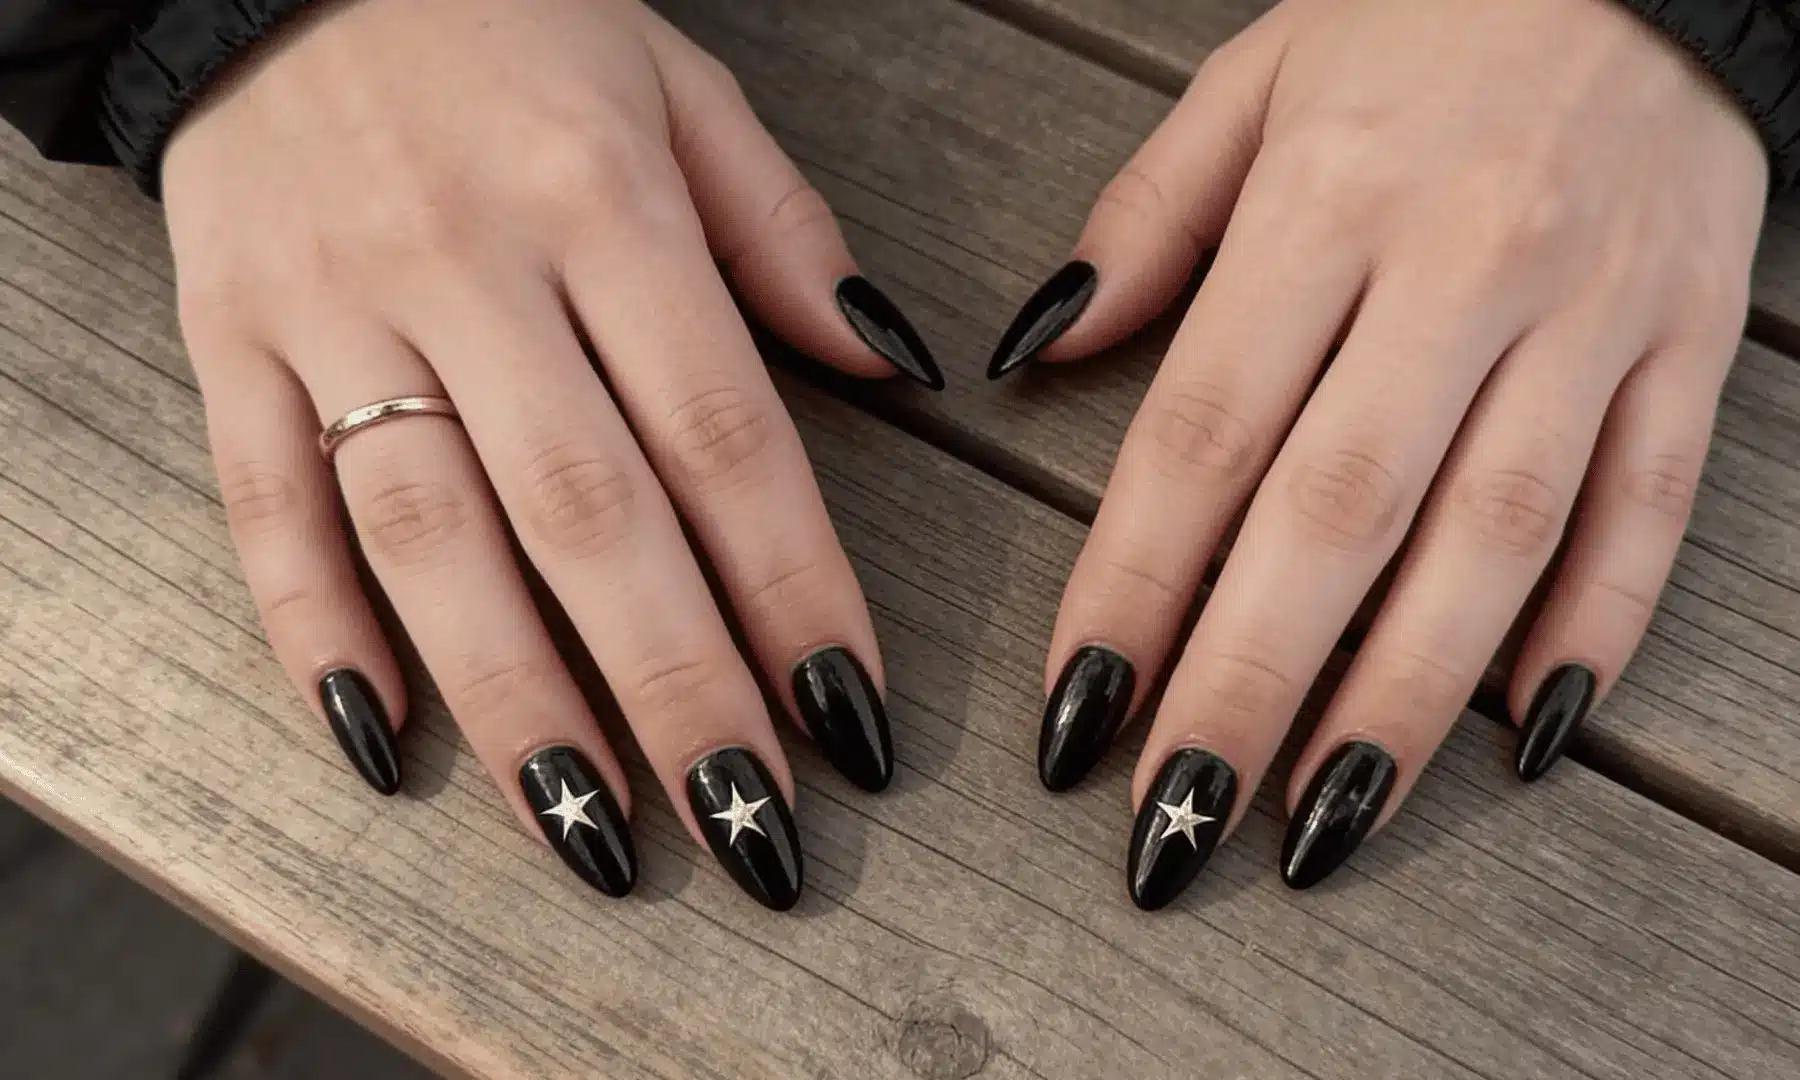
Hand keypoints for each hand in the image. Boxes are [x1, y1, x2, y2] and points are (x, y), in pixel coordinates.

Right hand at [166, 0, 938, 904]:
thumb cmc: (506, 20)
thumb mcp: (674, 83)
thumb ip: (781, 231)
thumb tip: (889, 370)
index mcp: (601, 200)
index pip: (721, 434)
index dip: (790, 589)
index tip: (849, 716)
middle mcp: (469, 267)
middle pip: (587, 516)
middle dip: (679, 689)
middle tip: (753, 830)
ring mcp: (333, 310)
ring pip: (429, 539)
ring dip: (518, 701)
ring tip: (596, 834)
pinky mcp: (230, 341)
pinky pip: (266, 507)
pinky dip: (316, 633)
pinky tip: (386, 747)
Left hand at [1015, 0, 1766, 904]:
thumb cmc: (1429, 15)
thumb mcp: (1257, 77)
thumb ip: (1145, 219)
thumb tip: (1039, 350)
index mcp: (1326, 201)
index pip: (1204, 432)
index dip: (1132, 588)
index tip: (1077, 712)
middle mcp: (1460, 267)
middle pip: (1338, 513)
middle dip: (1246, 683)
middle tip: (1174, 823)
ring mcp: (1590, 314)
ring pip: (1492, 540)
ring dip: (1403, 700)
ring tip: (1321, 823)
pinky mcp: (1693, 344)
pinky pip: (1648, 510)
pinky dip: (1594, 631)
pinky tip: (1521, 742)